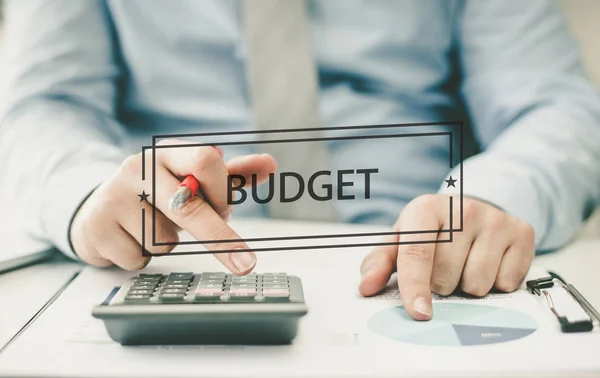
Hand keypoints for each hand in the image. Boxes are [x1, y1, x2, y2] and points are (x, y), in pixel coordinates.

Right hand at [70, 139, 275, 272]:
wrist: (98, 206)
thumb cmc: (157, 192)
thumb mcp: (191, 180)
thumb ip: (231, 175)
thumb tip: (270, 165)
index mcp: (167, 153)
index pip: (205, 159)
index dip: (222, 190)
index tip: (228, 211)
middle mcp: (138, 168)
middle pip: (188, 205)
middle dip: (219, 237)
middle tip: (245, 263)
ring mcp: (113, 196)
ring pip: (165, 239)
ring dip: (168, 242)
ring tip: (151, 227)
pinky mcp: (97, 227)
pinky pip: (140, 257)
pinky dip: (143, 256)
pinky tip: (130, 238)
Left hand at [359, 195, 534, 319]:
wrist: (472, 211)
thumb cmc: (432, 231)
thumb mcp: (401, 240)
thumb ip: (379, 263)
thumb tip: (366, 286)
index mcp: (425, 208)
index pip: (417, 254)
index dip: (415, 287)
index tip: (418, 312)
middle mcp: (462, 209)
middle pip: (446, 277)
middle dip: (441, 284)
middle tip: (443, 266)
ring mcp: (495, 219)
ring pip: (477, 284)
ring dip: (467, 286)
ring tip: (465, 264)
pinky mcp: (522, 232)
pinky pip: (506, 283)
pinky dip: (496, 282)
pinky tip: (489, 262)